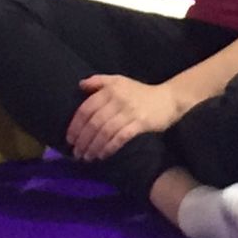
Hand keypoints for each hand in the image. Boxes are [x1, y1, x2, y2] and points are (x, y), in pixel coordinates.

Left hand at [67, 74, 186, 160]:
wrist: (168, 98)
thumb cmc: (140, 92)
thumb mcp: (119, 81)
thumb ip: (99, 81)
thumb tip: (80, 85)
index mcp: (111, 89)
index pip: (87, 108)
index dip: (75, 125)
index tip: (69, 139)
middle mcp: (118, 99)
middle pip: (94, 122)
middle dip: (83, 140)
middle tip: (76, 153)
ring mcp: (130, 111)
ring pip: (105, 132)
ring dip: (94, 147)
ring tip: (87, 157)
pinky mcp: (141, 123)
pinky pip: (120, 137)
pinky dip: (109, 148)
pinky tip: (102, 155)